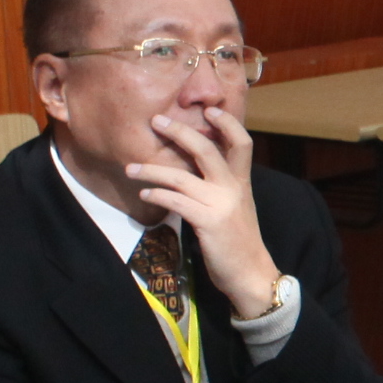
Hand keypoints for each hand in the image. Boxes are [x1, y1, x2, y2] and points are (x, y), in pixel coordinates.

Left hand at [125, 106, 282, 313]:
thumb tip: (194, 172)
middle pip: (207, 149)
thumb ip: (220, 188)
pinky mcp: (207, 222)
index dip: (227, 123)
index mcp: (242, 182)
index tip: (209, 109)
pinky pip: (175, 201)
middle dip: (180, 132)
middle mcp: (233, 188)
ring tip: (131, 168)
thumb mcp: (236, 208)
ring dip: (152, 170)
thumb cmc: (239, 241)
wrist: (251, 273)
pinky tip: (144, 195)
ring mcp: (220, 204)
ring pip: (181, 176)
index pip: (242, 143)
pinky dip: (156, 195)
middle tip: (156, 120)